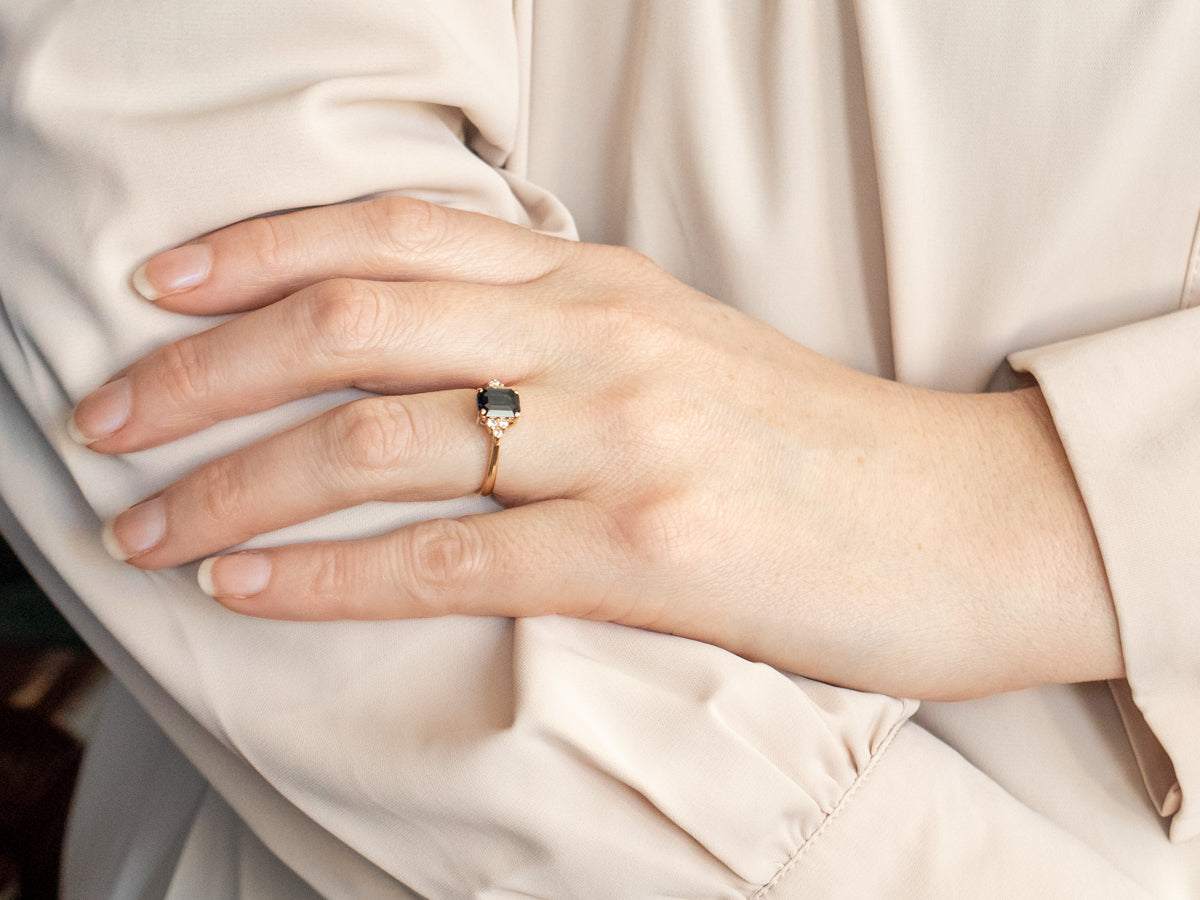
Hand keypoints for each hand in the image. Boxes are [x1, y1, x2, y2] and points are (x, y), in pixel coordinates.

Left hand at [71, 198, 1121, 699]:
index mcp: (600, 281)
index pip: (394, 230)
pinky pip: (444, 559)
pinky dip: (323, 575)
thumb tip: (437, 355)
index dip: (257, 248)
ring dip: (231, 481)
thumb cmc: (815, 446)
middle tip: (104, 419)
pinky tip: (243, 584)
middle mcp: (598, 337)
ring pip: (374, 441)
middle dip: (201, 369)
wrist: (967, 519)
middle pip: (352, 322)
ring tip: (140, 526)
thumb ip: (561, 336)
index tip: (158, 286)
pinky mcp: (648, 554)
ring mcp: (622, 440)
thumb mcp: (680, 350)